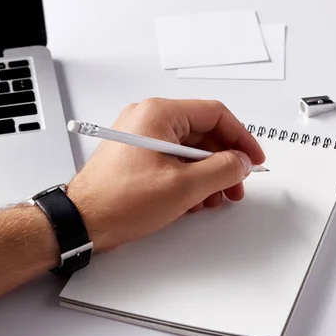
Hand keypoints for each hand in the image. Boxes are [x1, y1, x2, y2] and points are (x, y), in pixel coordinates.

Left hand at [66, 98, 265, 251]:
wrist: (82, 222)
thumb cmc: (119, 200)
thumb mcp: (183, 186)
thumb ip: (221, 170)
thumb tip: (239, 162)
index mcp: (158, 114)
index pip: (214, 114)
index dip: (240, 138)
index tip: (252, 159)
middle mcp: (148, 120)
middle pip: (202, 134)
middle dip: (223, 162)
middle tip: (236, 185)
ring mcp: (140, 138)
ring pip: (188, 150)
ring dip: (207, 174)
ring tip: (215, 198)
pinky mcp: (136, 157)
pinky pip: (172, 161)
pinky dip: (188, 178)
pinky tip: (194, 200)